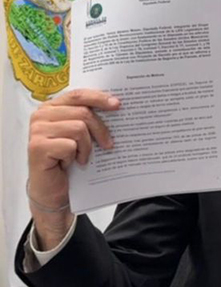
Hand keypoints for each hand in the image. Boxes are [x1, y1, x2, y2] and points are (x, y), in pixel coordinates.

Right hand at [27, 89, 119, 249]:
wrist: (54, 191)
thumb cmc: (68, 160)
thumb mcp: (79, 135)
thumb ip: (88, 118)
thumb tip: (115, 105)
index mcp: (51, 107)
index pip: (78, 95)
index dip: (99, 98)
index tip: (117, 105)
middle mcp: (41, 115)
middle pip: (83, 112)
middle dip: (100, 129)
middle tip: (108, 145)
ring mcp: (37, 130)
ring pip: (79, 128)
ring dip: (86, 147)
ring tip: (81, 157)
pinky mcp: (37, 147)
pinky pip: (70, 145)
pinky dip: (75, 156)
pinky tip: (68, 164)